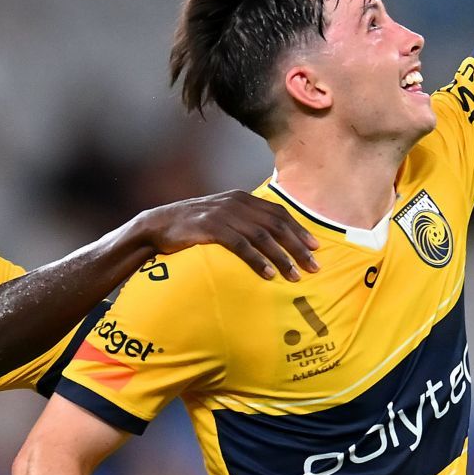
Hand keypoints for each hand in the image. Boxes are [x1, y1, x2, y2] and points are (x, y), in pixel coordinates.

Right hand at [132, 190, 319, 279]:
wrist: (157, 225)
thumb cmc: (192, 226)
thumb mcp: (222, 218)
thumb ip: (243, 223)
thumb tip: (269, 239)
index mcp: (242, 198)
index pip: (279, 213)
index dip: (299, 230)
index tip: (316, 247)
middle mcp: (236, 202)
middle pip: (276, 224)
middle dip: (298, 246)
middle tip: (314, 266)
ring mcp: (223, 214)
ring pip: (262, 235)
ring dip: (282, 257)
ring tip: (295, 275)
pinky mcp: (210, 228)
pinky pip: (241, 245)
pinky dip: (257, 260)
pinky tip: (269, 274)